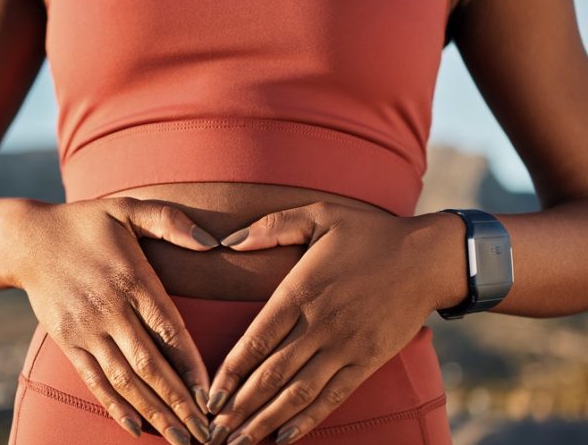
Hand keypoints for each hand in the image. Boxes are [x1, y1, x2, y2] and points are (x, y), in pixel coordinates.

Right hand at [10, 196, 220, 444]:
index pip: (169, 329)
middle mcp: (110, 309)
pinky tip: (136, 428)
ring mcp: (86, 329)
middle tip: (207, 434)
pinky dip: (115, 407)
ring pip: (124, 380)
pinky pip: (94, 380)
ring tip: (180, 440)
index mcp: (132, 278)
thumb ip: (170, 221)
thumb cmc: (86, 222)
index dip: (192, 365)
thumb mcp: (127, 208)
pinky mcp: (68, 342)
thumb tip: (212, 241)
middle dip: (180, 403)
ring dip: (154, 413)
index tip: (214, 395)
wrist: (26, 240)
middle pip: (150, 365)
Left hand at [205, 201, 465, 444]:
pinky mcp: (367, 360)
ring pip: (298, 392)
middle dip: (239, 406)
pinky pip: (333, 396)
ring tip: (238, 443)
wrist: (428, 257)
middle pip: (272, 374)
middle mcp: (320, 324)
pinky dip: (308, 419)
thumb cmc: (369, 232)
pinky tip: (285, 438)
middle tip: (213, 431)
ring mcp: (345, 346)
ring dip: (266, 421)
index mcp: (301, 291)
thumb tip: (228, 241)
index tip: (208, 395)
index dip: (231, 372)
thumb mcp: (318, 214)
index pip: (257, 339)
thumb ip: (270, 227)